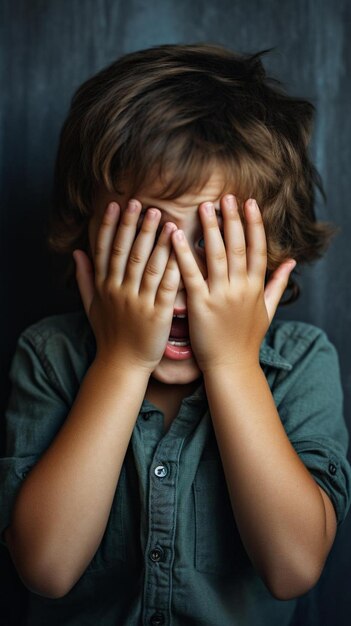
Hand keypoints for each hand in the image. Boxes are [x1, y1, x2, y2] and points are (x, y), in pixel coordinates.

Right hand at [73, 199, 179, 372]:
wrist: (122, 365)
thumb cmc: (109, 334)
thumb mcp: (91, 306)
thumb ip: (84, 278)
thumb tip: (76, 252)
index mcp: (105, 287)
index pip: (106, 250)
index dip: (110, 226)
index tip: (115, 205)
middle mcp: (119, 291)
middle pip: (127, 252)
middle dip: (134, 226)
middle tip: (142, 203)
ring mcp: (138, 302)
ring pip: (147, 265)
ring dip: (156, 241)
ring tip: (164, 219)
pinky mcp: (157, 314)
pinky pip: (165, 286)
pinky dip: (172, 267)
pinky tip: (179, 251)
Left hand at [171, 195, 295, 372]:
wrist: (231, 366)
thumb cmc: (247, 340)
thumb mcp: (268, 310)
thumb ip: (277, 283)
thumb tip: (291, 261)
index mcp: (255, 287)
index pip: (258, 249)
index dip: (255, 224)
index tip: (250, 203)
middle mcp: (240, 288)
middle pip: (239, 246)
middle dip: (233, 219)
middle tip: (227, 196)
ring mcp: (221, 295)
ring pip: (217, 255)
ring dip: (211, 229)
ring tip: (205, 206)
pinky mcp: (200, 304)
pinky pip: (191, 274)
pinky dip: (183, 253)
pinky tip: (176, 234)